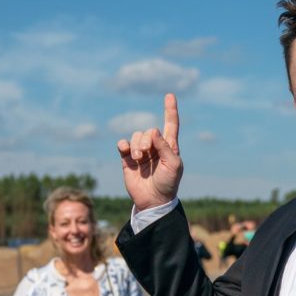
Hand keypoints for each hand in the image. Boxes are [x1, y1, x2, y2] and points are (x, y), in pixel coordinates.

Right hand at [118, 93, 183, 210]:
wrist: (153, 200)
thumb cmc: (168, 183)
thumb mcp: (173, 165)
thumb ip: (165, 147)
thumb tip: (153, 131)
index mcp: (169, 146)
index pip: (170, 125)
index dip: (170, 110)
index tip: (170, 96)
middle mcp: (155, 147)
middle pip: (148, 131)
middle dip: (145, 140)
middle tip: (145, 154)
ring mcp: (141, 152)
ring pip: (135, 137)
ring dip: (136, 145)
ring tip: (138, 158)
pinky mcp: (128, 160)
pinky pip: (123, 145)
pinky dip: (123, 145)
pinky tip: (125, 150)